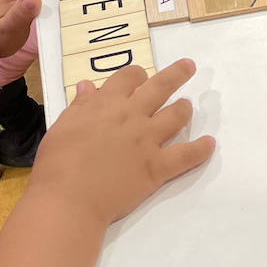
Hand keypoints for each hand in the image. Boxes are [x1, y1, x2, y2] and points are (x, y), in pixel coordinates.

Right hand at [29, 59, 215, 225]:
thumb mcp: (62, 126)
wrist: (68, 199)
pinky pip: (186, 155)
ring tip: (188, 106)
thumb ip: (79, 106)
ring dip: (185, 108)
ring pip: (177, 115)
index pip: (130, 77)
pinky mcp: (157, 166)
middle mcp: (132, 115)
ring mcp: (148, 140)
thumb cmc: (57, 164)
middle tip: (189, 66)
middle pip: (161, 86)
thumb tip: (88, 85)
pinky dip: (201, 149)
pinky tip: (209, 144)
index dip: (137, 75)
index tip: (140, 77)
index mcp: (107, 103)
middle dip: (178, 73)